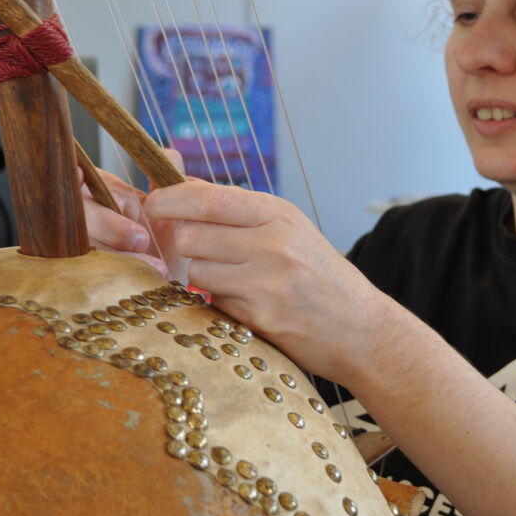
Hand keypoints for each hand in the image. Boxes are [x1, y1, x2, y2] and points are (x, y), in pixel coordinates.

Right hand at [80, 150, 188, 280]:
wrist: (173, 278)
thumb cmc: (168, 240)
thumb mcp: (173, 209)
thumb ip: (167, 180)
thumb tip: (167, 154)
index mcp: (105, 191)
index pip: (77, 175)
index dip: (73, 174)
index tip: (82, 175)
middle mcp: (85, 215)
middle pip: (77, 211)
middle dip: (109, 225)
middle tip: (142, 239)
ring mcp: (79, 245)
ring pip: (82, 244)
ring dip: (120, 256)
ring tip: (156, 265)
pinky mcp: (81, 272)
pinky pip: (88, 271)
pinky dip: (119, 274)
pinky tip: (147, 277)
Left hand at [144, 180, 392, 382]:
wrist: (361, 328)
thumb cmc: (321, 275)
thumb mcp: (290, 229)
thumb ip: (239, 210)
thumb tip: (183, 186)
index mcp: (279, 214)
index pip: (207, 198)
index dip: (170, 199)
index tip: (153, 203)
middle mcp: (273, 243)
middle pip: (191, 235)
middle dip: (187, 245)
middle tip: (203, 253)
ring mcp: (267, 282)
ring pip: (196, 271)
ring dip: (204, 278)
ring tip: (234, 282)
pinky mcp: (261, 317)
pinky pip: (214, 303)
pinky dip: (220, 303)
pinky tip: (248, 304)